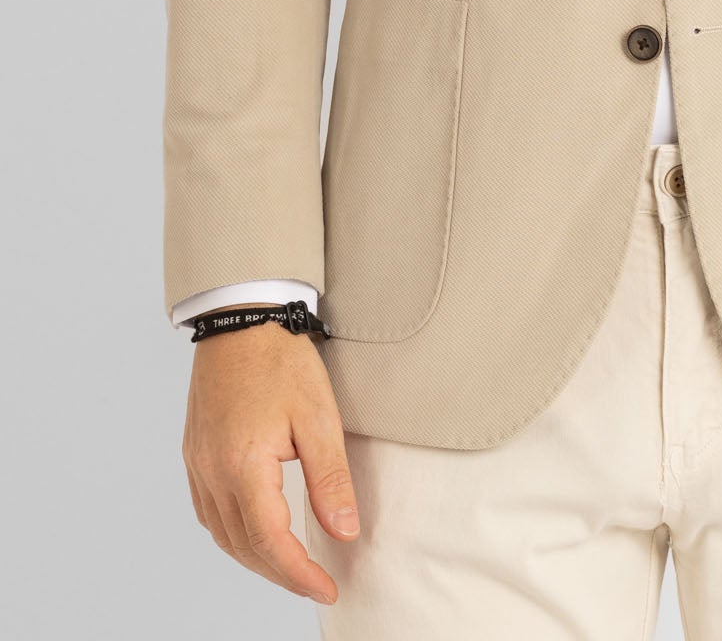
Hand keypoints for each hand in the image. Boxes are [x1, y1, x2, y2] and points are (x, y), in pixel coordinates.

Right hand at [181, 323, 359, 606]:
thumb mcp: (318, 417)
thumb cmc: (281, 360)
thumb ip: (329, 480)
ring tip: (291, 564)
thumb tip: (344, 533)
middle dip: (280, 572)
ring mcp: (197, 464)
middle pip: (243, 546)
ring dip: (255, 557)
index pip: (270, 542)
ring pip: (222, 534)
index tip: (327, 588)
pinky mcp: (194, 453)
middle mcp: (211, 472)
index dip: (299, 574)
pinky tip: (256, 529)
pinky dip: (234, 533)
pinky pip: (208, 512)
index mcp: (242, 465)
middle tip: (315, 581)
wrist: (241, 317)